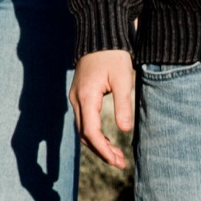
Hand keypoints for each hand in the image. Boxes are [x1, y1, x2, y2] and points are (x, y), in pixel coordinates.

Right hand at [70, 50, 133, 169]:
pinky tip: (109, 141)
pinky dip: (95, 134)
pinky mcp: (80, 96)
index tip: (117, 161)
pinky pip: (85, 121)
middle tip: (121, 163)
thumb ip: (123, 104)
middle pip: (85, 134)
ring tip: (117, 157)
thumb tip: (124, 130)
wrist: (100, 36)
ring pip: (83, 129)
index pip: (91, 132)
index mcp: (86, 97)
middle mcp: (77, 100)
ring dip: (99, 144)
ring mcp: (76, 98)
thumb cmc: (113, 55)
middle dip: (102, 151)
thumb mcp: (123, 78)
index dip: (103, 149)